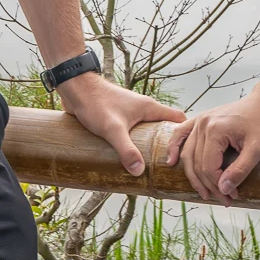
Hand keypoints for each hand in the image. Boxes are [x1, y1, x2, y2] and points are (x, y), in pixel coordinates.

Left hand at [57, 73, 185, 175]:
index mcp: (149, 107)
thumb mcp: (113, 129)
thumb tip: (139, 171)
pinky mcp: (118, 118)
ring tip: (148, 165)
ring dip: (148, 146)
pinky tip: (127, 157)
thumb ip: (127, 149)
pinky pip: (133, 132)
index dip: (184, 135)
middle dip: (165, 145)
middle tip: (166, 166)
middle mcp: (143, 109)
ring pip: (147, 130)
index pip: (177, 118)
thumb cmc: (96, 103)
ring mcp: (130, 113)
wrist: (75, 89)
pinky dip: (134, 143)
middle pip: (163, 127)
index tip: (183, 153)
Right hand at [163, 84, 259, 206]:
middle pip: (197, 163)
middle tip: (224, 200)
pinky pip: (181, 134)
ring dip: (194, 176)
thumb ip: (240, 169)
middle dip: (209, 186)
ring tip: (205, 193)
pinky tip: (172, 161)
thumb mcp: (258, 149)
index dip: (218, 186)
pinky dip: (174, 147)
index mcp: (215, 130)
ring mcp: (199, 121)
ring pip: (188, 154)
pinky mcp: (200, 120)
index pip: (208, 167)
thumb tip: (223, 189)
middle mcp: (202, 124)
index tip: (232, 196)